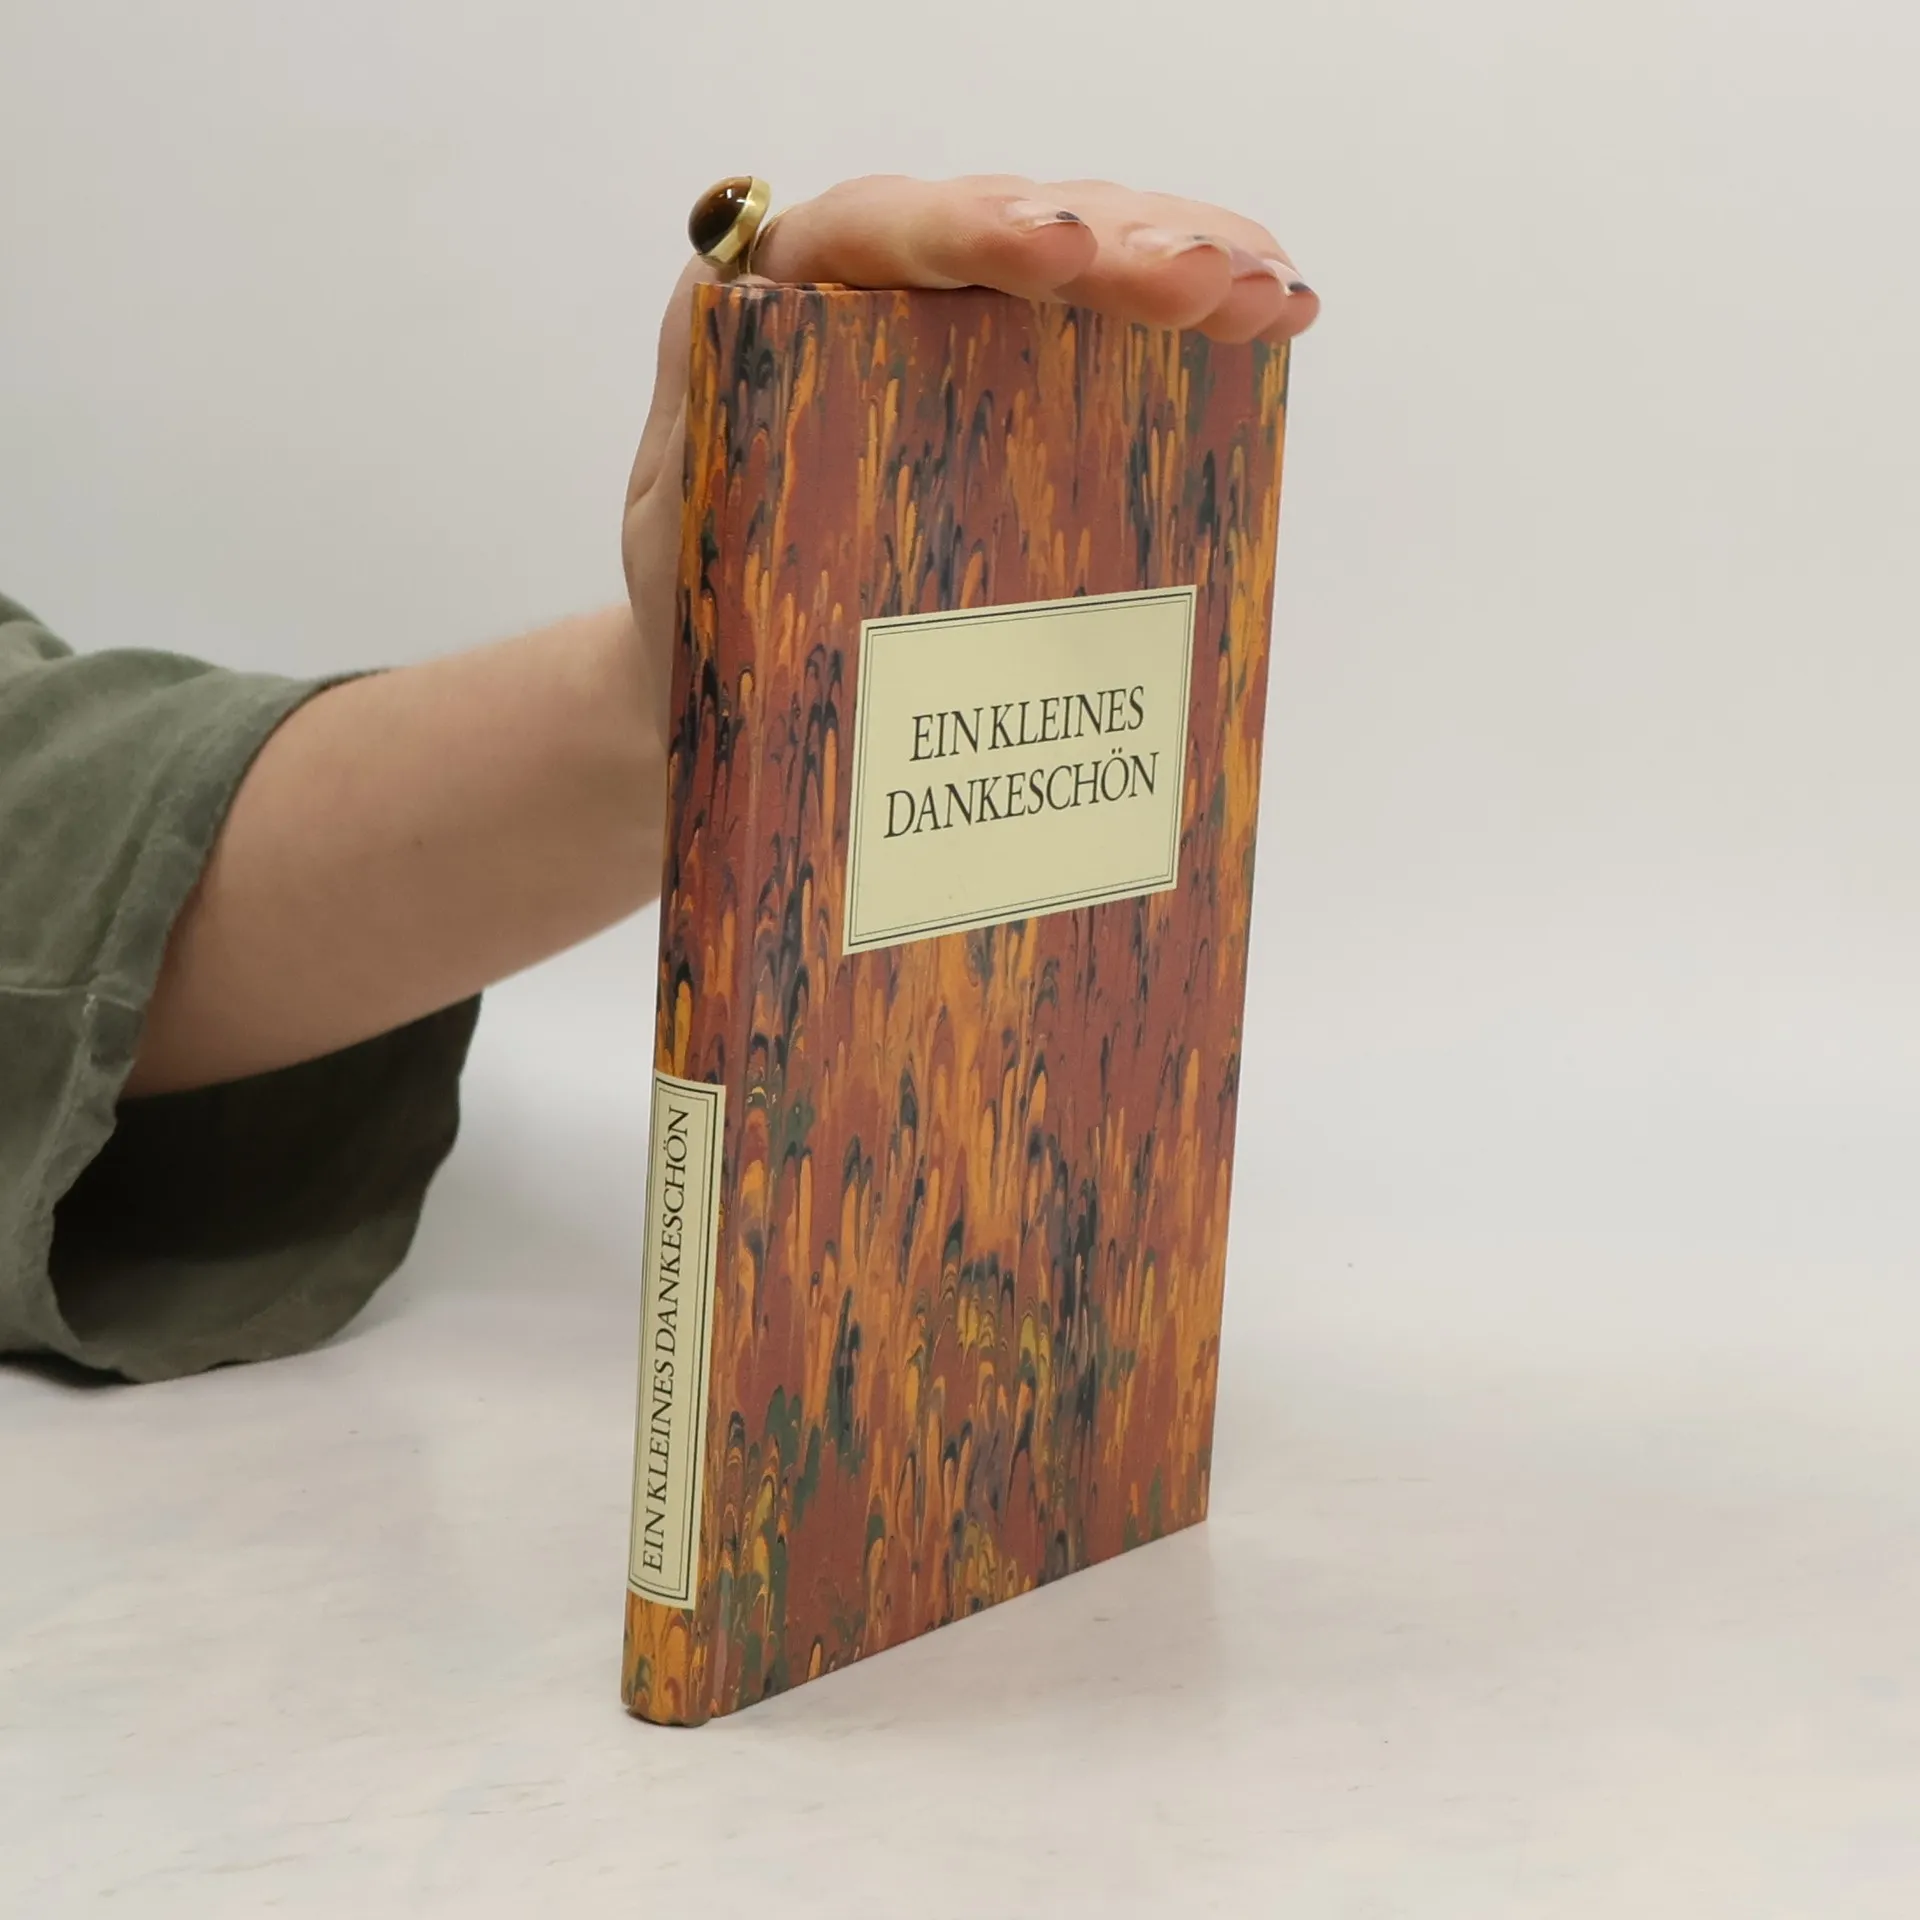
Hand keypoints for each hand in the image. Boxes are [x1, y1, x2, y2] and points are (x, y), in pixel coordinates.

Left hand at [620, 174, 1319, 733]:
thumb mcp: (676, 512)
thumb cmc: (695, 598)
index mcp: (791, 302)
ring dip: (1189, 260)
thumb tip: (724, 301)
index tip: (1062, 257)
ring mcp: (970, 338)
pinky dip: (1196, 314)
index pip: (883, 231)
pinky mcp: (1032, 392)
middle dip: (1124, 242)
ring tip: (1272, 297)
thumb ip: (696, 407)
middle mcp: (889, 293)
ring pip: (1087, 256)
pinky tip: (1272, 316)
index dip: (977, 231)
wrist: (742, 681)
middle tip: (1219, 286)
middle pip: (1015, 227)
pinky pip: (1116, 331)